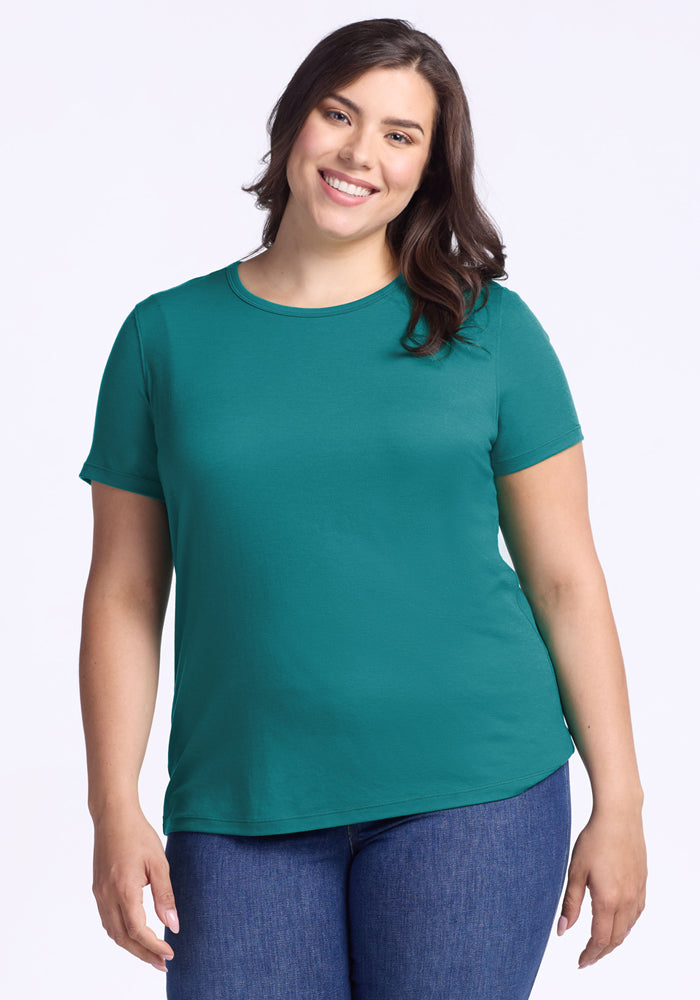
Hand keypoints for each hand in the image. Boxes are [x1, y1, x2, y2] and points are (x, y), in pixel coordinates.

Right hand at [92, 805, 178, 971]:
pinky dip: (121, 933)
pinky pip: (108, 920)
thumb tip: (173, 925)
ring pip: (113, 932)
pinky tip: (134, 934)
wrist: (113, 816)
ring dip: (132, 947)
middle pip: (123, 938)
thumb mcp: (159, 863)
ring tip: (151, 954)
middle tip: (163, 964)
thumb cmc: (138, 835)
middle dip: (143, 954)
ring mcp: (100, 894)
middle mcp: (108, 896)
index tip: (170, 953)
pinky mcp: (98, 889)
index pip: (137, 930)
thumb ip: (165, 896)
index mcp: (124, 890)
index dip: (153, 946)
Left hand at [557, 805, 646, 968]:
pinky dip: (626, 926)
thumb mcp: (575, 871)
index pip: (600, 939)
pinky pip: (636, 914)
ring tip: (599, 945)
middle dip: (601, 952)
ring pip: (628, 928)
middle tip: (587, 958)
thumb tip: (563, 930)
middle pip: (616, 938)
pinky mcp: (642, 883)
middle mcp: (626, 901)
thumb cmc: (594, 840)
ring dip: (614, 940)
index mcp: (608, 900)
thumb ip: (570, 903)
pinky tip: (618, 923)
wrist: (619, 817)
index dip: (590, 955)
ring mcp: (637, 892)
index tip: (580, 963)